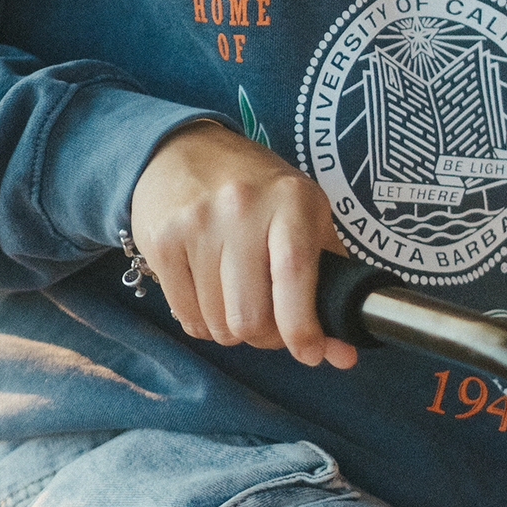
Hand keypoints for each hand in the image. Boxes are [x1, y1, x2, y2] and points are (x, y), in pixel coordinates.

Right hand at [129, 122, 357, 368]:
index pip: (295, 273)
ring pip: (217, 324)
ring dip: (231, 329)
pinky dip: (202, 321)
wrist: (184, 150)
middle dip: (264, 336)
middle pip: (250, 315)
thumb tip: (344, 356)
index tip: (310, 352)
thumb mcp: (305, 215)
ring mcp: (197, 222)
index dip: (303, 327)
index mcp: (291, 199)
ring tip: (236, 297)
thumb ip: (330, 282)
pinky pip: (186, 317)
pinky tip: (208, 291)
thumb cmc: (258, 190)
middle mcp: (242, 207)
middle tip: (268, 321)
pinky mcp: (162, 239)